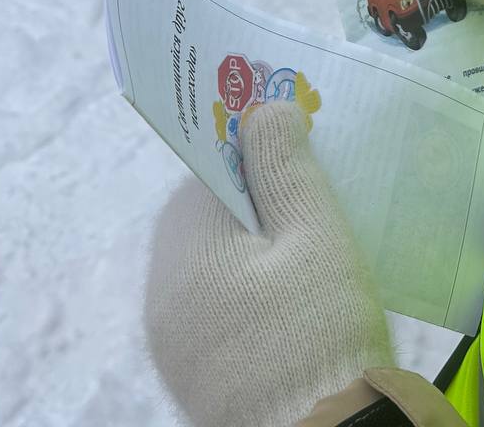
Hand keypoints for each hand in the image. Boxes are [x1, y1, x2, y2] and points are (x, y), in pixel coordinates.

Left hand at [145, 103, 392, 426]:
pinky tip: (285, 304)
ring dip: (244, 250)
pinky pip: (208, 311)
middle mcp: (162, 291)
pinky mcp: (189, 376)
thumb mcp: (317, 237)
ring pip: (205, 267)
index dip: (253, 155)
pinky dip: (240, 294)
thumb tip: (265, 107)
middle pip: (202, 220)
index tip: (299, 153)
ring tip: (305, 256)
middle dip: (250, 203)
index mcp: (187, 248)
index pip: (209, 173)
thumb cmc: (321, 329)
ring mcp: (170, 340)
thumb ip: (286, 169)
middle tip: (310, 205)